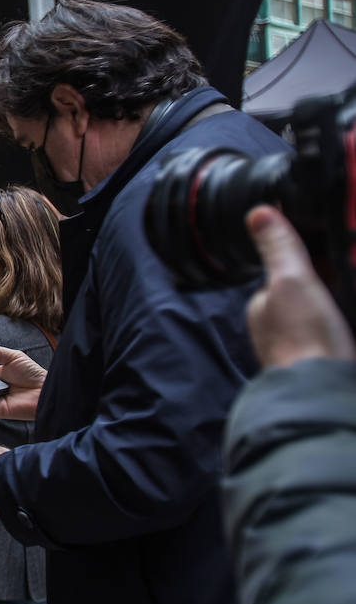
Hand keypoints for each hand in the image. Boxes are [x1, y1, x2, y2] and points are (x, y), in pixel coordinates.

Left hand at [245, 205, 354, 367]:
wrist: (324, 391)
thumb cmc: (304, 339)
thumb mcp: (292, 281)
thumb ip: (279, 249)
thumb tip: (258, 212)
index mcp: (264, 307)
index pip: (288, 275)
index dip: (314, 264)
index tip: (338, 254)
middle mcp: (278, 330)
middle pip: (309, 297)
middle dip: (330, 288)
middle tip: (351, 273)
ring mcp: (301, 350)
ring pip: (323, 319)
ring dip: (339, 309)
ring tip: (350, 303)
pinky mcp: (324, 364)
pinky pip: (335, 339)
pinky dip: (346, 331)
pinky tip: (353, 331)